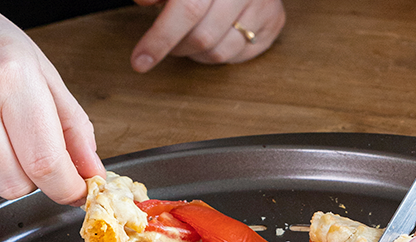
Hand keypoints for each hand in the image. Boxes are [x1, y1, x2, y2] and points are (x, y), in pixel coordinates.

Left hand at [130, 0, 285, 71]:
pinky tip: (214, 37)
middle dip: (177, 47)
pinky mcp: (274, 21)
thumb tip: (143, 1)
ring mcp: (263, 5)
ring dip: (196, 54)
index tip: (140, 61)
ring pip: (220, 52)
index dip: (160, 38)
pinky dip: (218, 53)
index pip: (187, 9)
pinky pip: (239, 56)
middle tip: (168, 42)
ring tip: (190, 38)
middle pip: (203, 37)